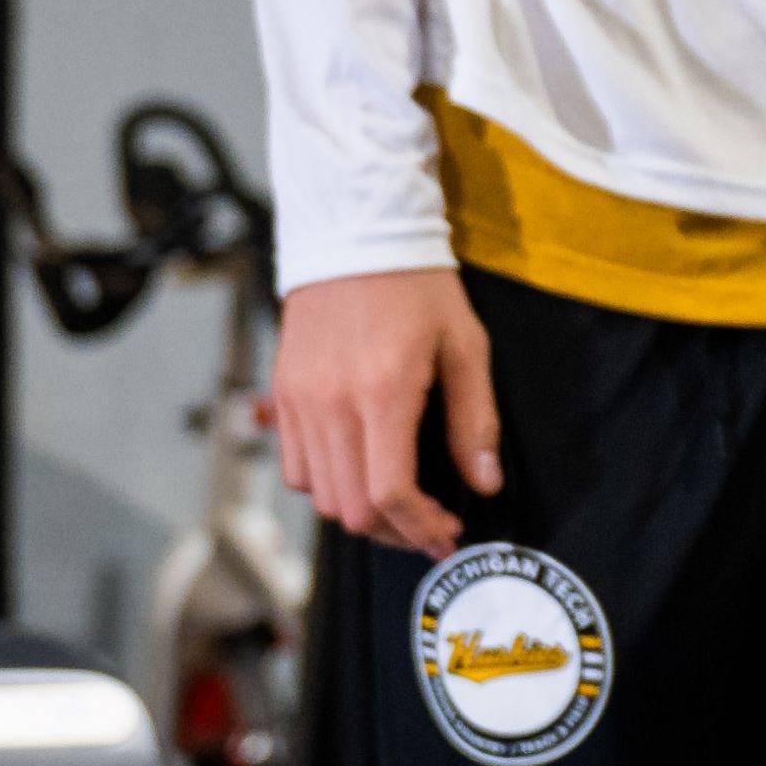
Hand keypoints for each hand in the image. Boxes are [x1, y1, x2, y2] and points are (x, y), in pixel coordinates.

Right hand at [271, 266, 501, 552]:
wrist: (355, 232)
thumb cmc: (419, 287)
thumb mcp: (466, 346)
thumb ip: (474, 421)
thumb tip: (484, 483)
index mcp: (383, 392)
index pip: (389, 494)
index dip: (421, 528)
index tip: (447, 533)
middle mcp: (331, 404)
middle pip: (352, 508)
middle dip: (396, 532)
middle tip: (429, 528)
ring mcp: (298, 401)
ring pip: (320, 496)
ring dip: (361, 513)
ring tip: (399, 506)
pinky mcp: (281, 393)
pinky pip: (295, 467)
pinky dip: (326, 485)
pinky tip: (361, 472)